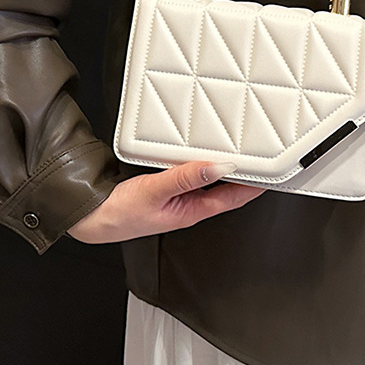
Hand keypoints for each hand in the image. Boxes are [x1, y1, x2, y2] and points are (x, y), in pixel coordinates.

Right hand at [67, 161, 263, 243]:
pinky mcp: (166, 187)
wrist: (92, 216)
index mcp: (192, 211)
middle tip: (261, 153)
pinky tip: (202, 150)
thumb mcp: (156, 191)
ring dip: (224, 166)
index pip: (234, 197)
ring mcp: (178, 197)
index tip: (272, 171)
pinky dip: (202, 162)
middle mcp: (189, 205)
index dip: (254, 185)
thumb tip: (220, 165)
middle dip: (244, 174)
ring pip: (209, 179)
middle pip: (226, 188)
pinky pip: (191, 173)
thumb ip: (187, 177)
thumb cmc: (120, 212)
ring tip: (240, 148)